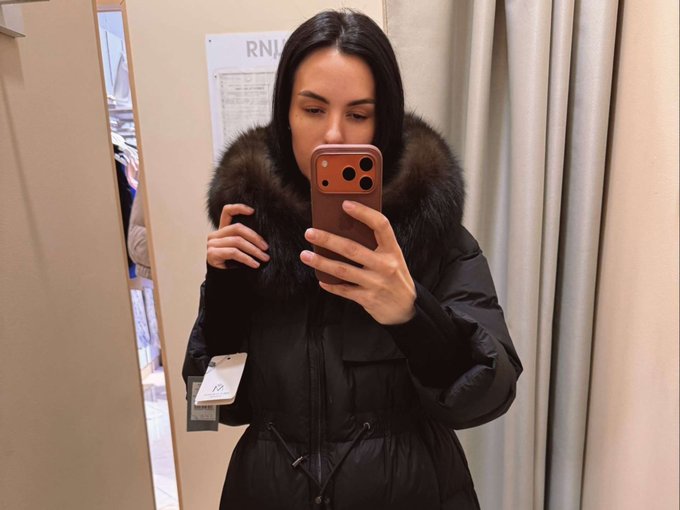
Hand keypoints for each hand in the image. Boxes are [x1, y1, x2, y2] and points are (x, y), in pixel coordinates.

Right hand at [207, 204, 269, 268]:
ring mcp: (212, 244)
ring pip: (237, 241)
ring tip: (264, 258)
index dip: (239, 208)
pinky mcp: (212, 254)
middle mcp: (215, 235)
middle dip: (255, 238)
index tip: (253, 211)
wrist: (223, 282)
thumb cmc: (234, 264)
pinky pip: (234, 253)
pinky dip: (247, 259)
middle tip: (266, 248)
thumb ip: (246, 239)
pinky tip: (255, 264)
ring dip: (254, 250)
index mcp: (222, 230)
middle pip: (237, 228)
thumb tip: (265, 239)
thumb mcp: (241, 249)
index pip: (227, 211)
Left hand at [300, 201, 415, 324]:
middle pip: (352, 249)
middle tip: (310, 233)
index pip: (381, 225)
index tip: (345, 204)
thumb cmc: (394, 276)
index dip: (364, 213)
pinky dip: (330, 284)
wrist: (407, 308)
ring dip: (321, 262)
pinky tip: (320, 279)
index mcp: (393, 250)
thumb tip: (343, 229)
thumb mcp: (392, 257)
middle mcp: (386, 265)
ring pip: (343, 270)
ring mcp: (376, 283)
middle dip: (328, 240)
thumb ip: (375, 245)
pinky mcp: (368, 299)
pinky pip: (344, 290)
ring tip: (305, 255)